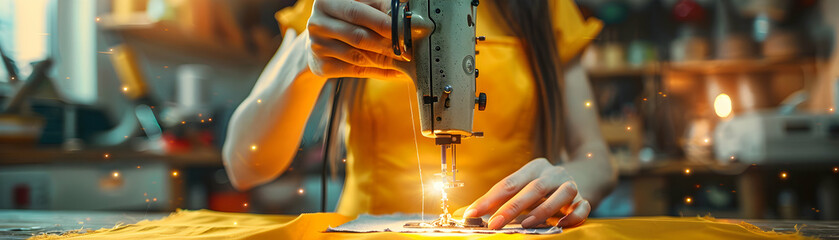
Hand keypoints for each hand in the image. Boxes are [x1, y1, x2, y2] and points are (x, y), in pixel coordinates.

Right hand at [306, 0, 406, 79]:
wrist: (322, 38)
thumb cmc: (348, 17)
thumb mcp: (362, 4)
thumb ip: (380, 6)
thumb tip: (404, 11)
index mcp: (326, 2)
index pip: (356, 13)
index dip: (381, 22)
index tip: (403, 29)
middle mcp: (317, 23)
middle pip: (358, 37)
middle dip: (387, 44)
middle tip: (408, 48)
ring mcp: (317, 46)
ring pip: (358, 57)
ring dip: (386, 60)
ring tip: (406, 59)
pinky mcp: (322, 66)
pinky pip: (357, 71)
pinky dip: (380, 72)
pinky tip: (396, 71)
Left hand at [463, 158, 590, 228]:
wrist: (587, 175)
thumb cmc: (545, 186)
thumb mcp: (525, 186)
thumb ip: (504, 198)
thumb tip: (472, 212)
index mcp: (534, 168)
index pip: (509, 183)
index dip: (489, 199)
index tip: (473, 213)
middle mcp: (553, 173)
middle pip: (533, 188)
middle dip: (511, 207)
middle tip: (494, 223)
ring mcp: (571, 185)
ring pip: (560, 194)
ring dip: (542, 210)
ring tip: (526, 224)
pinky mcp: (586, 198)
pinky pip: (582, 207)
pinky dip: (573, 217)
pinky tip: (561, 225)